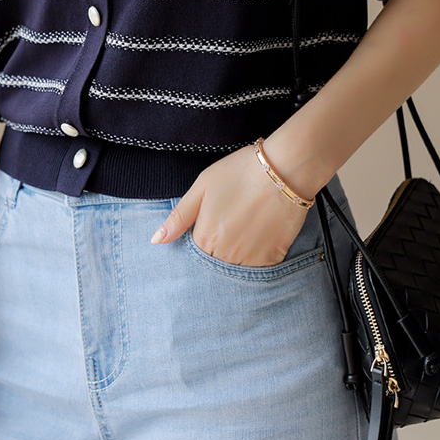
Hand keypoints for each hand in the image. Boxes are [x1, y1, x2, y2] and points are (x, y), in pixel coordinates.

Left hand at [150, 143, 310, 266]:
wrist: (284, 169)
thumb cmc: (240, 172)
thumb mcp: (202, 187)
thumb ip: (178, 217)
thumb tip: (155, 241)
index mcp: (205, 239)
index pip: (195, 254)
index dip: (203, 238)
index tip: (214, 222)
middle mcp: (226, 256)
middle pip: (215, 263)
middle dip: (219, 249)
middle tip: (233, 222)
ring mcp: (251, 260)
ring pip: (237, 268)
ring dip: (238, 255)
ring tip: (247, 226)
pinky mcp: (273, 259)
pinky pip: (259, 269)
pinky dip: (258, 257)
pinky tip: (262, 233)